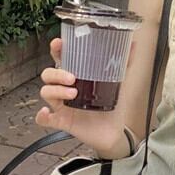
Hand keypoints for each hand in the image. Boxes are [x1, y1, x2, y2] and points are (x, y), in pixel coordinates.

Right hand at [35, 39, 120, 154]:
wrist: (114, 131)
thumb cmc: (112, 105)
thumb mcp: (119, 83)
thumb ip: (125, 64)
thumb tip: (133, 44)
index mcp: (76, 75)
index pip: (60, 58)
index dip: (56, 50)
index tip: (59, 43)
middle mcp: (65, 88)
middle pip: (48, 75)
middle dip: (56, 73)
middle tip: (72, 77)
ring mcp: (62, 105)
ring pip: (46, 92)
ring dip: (56, 91)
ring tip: (73, 93)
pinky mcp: (62, 121)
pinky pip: (44, 119)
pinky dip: (42, 115)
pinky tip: (46, 112)